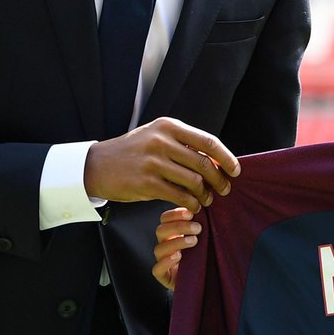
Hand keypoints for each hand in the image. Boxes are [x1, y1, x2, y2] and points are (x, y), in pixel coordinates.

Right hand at [83, 117, 239, 211]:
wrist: (97, 165)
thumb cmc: (133, 152)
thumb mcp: (156, 137)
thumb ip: (183, 145)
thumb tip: (216, 160)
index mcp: (169, 127)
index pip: (207, 141)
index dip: (226, 157)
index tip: (236, 170)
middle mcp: (162, 141)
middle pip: (204, 162)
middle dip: (219, 179)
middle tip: (224, 189)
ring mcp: (154, 162)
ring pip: (194, 181)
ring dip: (205, 194)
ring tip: (208, 200)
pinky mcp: (147, 183)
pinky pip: (179, 196)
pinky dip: (191, 204)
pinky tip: (193, 207)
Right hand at [152, 207, 200, 290]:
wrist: (204, 279)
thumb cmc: (204, 255)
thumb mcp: (203, 237)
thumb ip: (201, 224)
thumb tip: (207, 207)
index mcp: (172, 233)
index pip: (165, 218)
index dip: (175, 214)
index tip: (191, 212)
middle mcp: (165, 245)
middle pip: (161, 230)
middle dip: (179, 226)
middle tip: (198, 228)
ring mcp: (162, 261)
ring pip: (159, 248)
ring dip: (176, 242)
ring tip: (194, 241)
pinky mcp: (164, 276)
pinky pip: (157, 269)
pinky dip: (166, 261)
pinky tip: (178, 256)